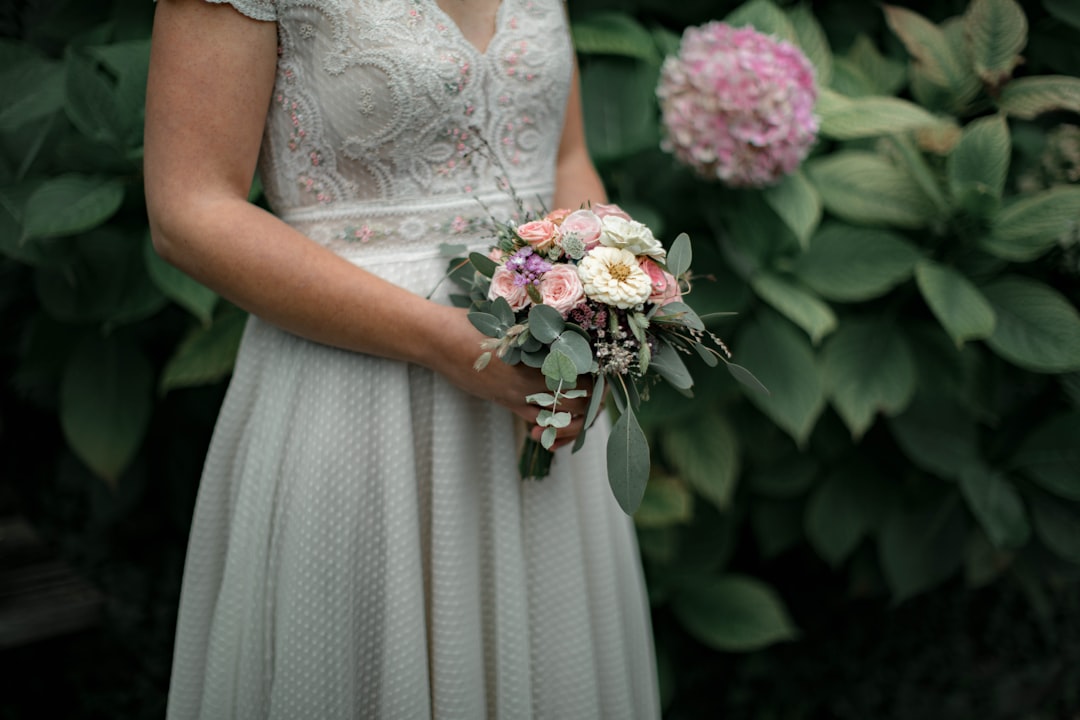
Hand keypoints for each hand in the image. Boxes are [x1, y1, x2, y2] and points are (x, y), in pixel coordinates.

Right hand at [427, 307, 590, 448]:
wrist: (440, 340)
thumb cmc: (475, 322)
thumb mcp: (513, 320)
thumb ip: (541, 330)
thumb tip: (573, 334)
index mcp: (540, 353)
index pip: (586, 374)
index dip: (599, 380)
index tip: (603, 378)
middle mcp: (534, 377)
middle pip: (580, 400)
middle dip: (592, 404)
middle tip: (596, 397)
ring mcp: (520, 393)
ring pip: (561, 418)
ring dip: (573, 422)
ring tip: (576, 417)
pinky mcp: (507, 403)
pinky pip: (538, 423)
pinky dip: (550, 430)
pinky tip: (547, 431)